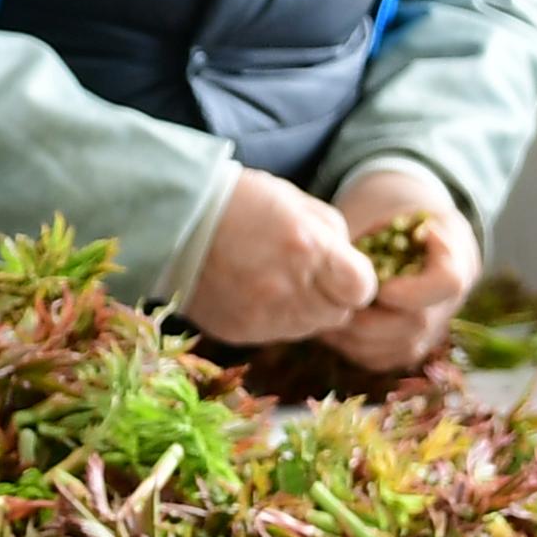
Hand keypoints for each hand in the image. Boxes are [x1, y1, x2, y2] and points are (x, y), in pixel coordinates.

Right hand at [183, 168, 378, 343]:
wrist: (174, 222)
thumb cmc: (242, 202)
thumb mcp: (297, 202)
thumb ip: (332, 235)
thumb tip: (350, 264)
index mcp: (308, 249)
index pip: (361, 289)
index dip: (357, 280)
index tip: (345, 270)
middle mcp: (289, 290)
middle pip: (338, 314)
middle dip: (331, 295)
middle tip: (306, 272)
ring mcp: (264, 317)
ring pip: (309, 328)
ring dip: (305, 309)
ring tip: (277, 278)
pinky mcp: (242, 333)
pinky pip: (277, 334)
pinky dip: (275, 317)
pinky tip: (254, 290)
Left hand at [317, 162, 477, 372]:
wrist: (411, 238)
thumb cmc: (393, 219)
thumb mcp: (389, 214)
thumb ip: (373, 237)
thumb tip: (338, 261)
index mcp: (456, 256)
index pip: (448, 283)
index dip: (411, 290)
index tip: (379, 285)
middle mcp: (452, 299)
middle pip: (418, 323)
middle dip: (369, 316)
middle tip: (333, 303)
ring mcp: (436, 327)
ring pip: (400, 347)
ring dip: (357, 336)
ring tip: (325, 316)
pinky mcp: (413, 346)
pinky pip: (386, 359)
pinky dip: (355, 348)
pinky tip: (332, 329)